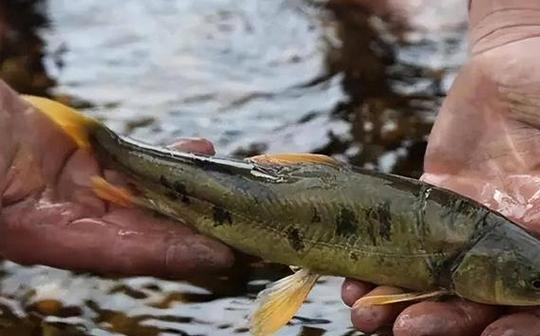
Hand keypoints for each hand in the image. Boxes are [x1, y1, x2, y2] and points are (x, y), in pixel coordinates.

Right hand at [0, 81, 233, 276]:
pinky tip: (199, 150)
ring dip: (195, 191)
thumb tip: (124, 236)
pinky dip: (169, 157)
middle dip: (200, 227)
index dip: (177, 253)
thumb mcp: (6, 204)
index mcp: (47, 235)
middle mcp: (73, 216)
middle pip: (150, 226)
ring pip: (151, 192)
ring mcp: (82, 185)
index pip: (126, 250)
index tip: (224, 253)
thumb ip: (45, 222)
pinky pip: (137, 160)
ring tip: (237, 184)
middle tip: (250, 224)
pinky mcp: (87, 157)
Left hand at [342, 3, 539, 335]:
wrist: (518, 61)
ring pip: (433, 277)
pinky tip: (355, 279)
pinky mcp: (435, 199)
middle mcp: (509, 236)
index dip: (519, 324)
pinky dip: (381, 263)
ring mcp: (468, 222)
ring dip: (401, 300)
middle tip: (405, 327)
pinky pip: (405, 240)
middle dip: (443, 319)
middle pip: (476, 297)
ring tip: (367, 312)